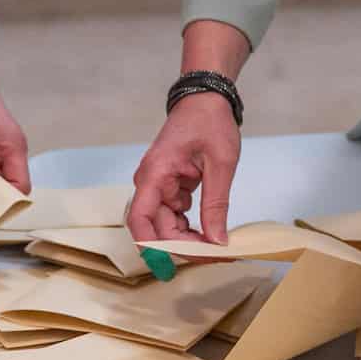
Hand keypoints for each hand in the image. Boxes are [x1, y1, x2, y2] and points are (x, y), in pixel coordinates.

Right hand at [126, 94, 240, 243]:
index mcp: (155, 174)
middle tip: (216, 257)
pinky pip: (174, 218)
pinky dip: (191, 229)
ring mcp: (158, 187)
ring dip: (188, 241)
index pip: (140, 220)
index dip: (156, 247)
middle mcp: (150, 184)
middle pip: (155, 229)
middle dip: (183, 248)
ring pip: (165, 227)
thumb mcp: (221, 163)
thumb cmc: (209, 122)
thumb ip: (216, 204)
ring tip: (218, 248)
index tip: (184, 259)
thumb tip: (216, 240)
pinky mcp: (169, 189)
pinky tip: (211, 233)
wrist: (205, 100)